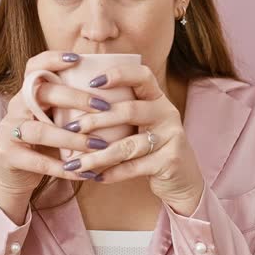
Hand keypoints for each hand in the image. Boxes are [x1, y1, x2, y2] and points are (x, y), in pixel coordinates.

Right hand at [0, 51, 111, 203]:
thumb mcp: (55, 120)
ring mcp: (10, 131)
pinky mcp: (9, 156)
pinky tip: (84, 171)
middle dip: (76, 98)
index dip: (53, 59)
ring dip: (72, 138)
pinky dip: (63, 167)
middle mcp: (16, 107)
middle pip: (42, 93)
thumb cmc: (44, 144)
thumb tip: (116, 95)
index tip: (78, 58)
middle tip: (105, 107)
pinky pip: (38, 161)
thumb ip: (72, 107)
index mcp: (28, 93)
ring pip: (40, 130)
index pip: (33, 67)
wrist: (14, 176)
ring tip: (99, 146)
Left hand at [57, 63, 205, 215]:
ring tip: (75, 164)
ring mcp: (171, 137)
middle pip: (130, 110)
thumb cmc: (150, 148)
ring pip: (128, 145)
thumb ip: (117, 113)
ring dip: (98, 156)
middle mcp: (167, 113)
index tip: (91, 82)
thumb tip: (70, 105)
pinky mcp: (170, 161)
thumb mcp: (140, 125)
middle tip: (70, 129)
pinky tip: (94, 177)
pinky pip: (134, 167)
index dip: (118, 74)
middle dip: (96, 120)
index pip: (141, 75)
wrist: (183, 180)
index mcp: (157, 98)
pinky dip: (112, 173)